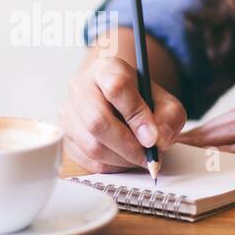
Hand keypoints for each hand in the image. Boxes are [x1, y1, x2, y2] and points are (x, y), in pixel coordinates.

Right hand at [59, 56, 186, 172]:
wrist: (118, 101)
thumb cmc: (141, 100)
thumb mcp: (164, 102)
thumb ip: (169, 118)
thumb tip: (158, 141)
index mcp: (106, 69)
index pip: (116, 87)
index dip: (136, 116)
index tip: (153, 137)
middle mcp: (80, 87)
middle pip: (98, 121)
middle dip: (128, 146)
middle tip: (148, 156)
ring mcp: (68, 112)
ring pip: (91, 145)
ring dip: (121, 159)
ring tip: (138, 157)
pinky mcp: (65, 135)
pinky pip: (86, 160)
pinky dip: (110, 166)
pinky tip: (123, 159)